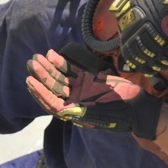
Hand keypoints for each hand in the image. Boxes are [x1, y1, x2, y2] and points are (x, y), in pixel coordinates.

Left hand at [26, 45, 161, 139]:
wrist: (136, 105)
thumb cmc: (118, 110)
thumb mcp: (97, 112)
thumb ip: (78, 110)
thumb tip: (60, 109)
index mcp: (74, 112)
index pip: (51, 103)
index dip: (40, 92)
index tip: (30, 81)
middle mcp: (74, 101)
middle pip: (53, 88)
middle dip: (42, 76)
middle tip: (31, 63)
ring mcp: (81, 90)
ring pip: (60, 79)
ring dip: (48, 68)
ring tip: (37, 57)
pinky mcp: (88, 81)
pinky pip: (71, 72)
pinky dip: (61, 64)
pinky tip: (52, 55)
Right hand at [109, 0, 167, 74]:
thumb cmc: (154, 1)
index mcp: (160, 29)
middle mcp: (148, 38)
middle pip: (165, 57)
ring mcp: (136, 43)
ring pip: (152, 61)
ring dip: (162, 64)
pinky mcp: (127, 45)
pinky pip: (137, 62)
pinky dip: (146, 67)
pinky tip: (153, 68)